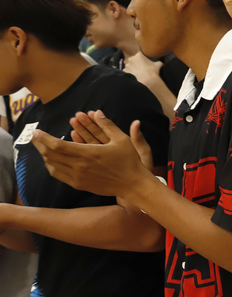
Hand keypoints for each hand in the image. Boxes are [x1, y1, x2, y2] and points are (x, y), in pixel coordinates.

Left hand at [32, 110, 150, 196]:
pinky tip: (51, 160)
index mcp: (88, 153)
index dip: (44, 138)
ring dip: (44, 155)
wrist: (132, 184)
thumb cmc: (128, 161)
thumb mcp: (121, 140)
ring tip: (41, 147)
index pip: (57, 145)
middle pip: (50, 155)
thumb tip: (98, 112)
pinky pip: (58, 175)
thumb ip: (107, 125)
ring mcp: (77, 177)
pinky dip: (51, 166)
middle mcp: (79, 166)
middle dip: (39, 144)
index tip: (37, 131)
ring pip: (52, 165)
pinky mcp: (78, 184)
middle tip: (35, 136)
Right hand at [69, 110, 154, 172]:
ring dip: (81, 134)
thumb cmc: (142, 171)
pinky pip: (86, 156)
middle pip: (96, 136)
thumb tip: (136, 122)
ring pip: (89, 144)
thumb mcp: (142, 153)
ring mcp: (102, 158)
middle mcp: (110, 150)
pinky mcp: (96, 166)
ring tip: (72, 124)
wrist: (137, 190)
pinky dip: (80, 147)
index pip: (107, 130)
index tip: (91, 112)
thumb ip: (138, 139)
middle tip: (76, 116)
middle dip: (86, 126)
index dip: (99, 122)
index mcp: (121, 145)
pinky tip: (72, 140)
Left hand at [122, 53, 162, 89]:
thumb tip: (160, 63)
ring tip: (137, 73)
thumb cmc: (153, 71)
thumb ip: (158, 62)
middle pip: (133, 60)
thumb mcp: (158, 65)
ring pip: (129, 66)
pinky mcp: (124, 71)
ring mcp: (127, 65)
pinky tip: (134, 76)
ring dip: (132, 68)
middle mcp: (131, 59)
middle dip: (136, 63)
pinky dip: (129, 73)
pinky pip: (126, 71)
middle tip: (141, 68)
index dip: (142, 59)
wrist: (147, 80)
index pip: (139, 55)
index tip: (144, 63)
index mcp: (139, 55)